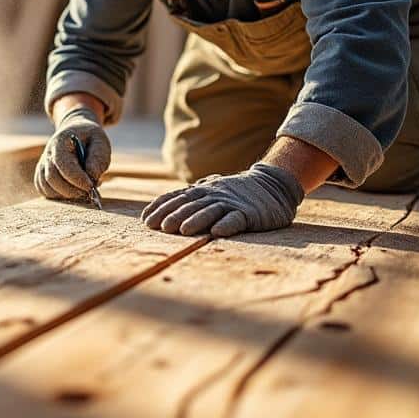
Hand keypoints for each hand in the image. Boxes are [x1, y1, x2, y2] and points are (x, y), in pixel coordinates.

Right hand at [34, 105, 110, 200]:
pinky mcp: (42, 176)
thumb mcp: (100, 143)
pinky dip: (59, 196)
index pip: (63, 164)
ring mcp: (43, 165)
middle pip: (52, 178)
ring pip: (46, 187)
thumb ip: (97, 159)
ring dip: (66, 195)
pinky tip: (73, 190)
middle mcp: (48, 154)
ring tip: (83, 189)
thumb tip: (91, 177)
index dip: (76, 178)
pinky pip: (45, 191)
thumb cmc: (90, 139)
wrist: (76, 133)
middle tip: (89, 192)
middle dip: (71, 190)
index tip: (91, 187)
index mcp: (60, 142)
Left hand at [140, 163, 303, 236]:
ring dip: (196, 220)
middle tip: (160, 227)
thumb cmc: (234, 193)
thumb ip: (189, 198)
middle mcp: (213, 195)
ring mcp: (231, 203)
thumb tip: (161, 207)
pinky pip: (236, 218)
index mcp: (202, 191)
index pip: (176, 197)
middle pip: (190, 205)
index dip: (161, 208)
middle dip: (174, 215)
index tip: (146, 220)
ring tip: (183, 230)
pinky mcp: (249, 213)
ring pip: (210, 211)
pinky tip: (217, 232)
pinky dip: (226, 224)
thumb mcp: (210, 192)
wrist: (272, 185)